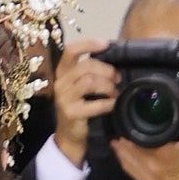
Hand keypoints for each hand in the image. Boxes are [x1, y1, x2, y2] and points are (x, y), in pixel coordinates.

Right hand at [52, 35, 119, 166]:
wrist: (69, 136)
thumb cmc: (79, 108)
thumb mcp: (80, 88)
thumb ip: (90, 74)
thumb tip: (114, 63)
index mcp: (62, 72)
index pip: (71, 51)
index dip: (88, 44)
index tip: (106, 43)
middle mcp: (60, 82)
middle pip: (85, 66)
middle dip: (106, 70)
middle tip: (117, 78)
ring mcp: (64, 98)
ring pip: (89, 82)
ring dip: (107, 86)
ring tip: (114, 92)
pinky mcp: (72, 113)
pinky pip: (94, 104)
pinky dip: (108, 103)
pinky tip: (114, 105)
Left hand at [113, 94, 178, 179]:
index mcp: (161, 154)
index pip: (135, 137)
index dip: (128, 126)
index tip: (125, 115)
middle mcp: (149, 167)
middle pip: (126, 148)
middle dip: (123, 136)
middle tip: (122, 123)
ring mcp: (147, 178)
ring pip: (125, 160)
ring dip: (121, 149)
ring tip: (120, 136)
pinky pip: (130, 171)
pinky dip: (125, 161)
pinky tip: (124, 154)